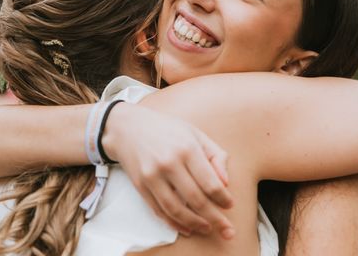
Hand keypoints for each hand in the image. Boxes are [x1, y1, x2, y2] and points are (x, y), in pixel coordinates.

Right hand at [102, 103, 234, 238]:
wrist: (128, 128)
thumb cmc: (167, 130)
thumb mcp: (195, 134)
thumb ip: (215, 156)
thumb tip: (226, 183)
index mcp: (187, 148)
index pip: (210, 182)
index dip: (223, 198)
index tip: (230, 205)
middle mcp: (169, 163)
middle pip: (196, 199)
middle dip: (215, 219)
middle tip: (226, 229)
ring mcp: (153, 176)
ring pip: (177, 209)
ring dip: (195, 224)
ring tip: (207, 228)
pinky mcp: (141, 186)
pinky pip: (159, 211)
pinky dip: (174, 223)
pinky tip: (186, 227)